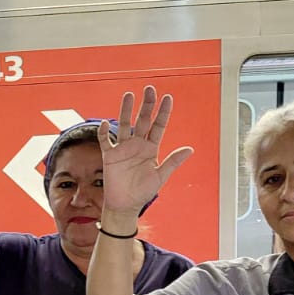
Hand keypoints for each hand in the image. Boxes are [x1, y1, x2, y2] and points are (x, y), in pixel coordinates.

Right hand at [98, 86, 194, 215]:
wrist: (125, 205)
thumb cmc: (142, 192)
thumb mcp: (160, 176)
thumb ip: (173, 161)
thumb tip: (190, 149)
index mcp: (151, 149)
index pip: (158, 126)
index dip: (163, 112)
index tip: (168, 97)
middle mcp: (137, 145)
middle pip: (142, 120)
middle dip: (147, 105)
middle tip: (150, 89)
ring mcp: (123, 149)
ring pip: (124, 125)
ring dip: (126, 110)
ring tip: (129, 95)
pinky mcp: (109, 156)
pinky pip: (105, 141)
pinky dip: (103, 133)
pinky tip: (104, 124)